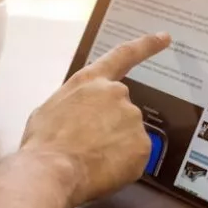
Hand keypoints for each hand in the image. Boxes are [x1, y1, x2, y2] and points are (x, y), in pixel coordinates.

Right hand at [21, 32, 171, 205]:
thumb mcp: (50, 109)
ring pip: (128, 134)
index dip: (146, 46)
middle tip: (87, 146)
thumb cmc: (43, 141)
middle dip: (109, 126)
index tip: (164, 37)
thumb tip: (80, 116)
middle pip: (121, 109)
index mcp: (90, 81)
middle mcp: (116, 93)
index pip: (123, 56)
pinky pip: (135, 156)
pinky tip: (101, 169)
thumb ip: (75, 104)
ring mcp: (132, 119)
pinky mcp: (142, 145)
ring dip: (114, 146)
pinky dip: (122, 164)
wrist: (51, 169)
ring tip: (89, 159)